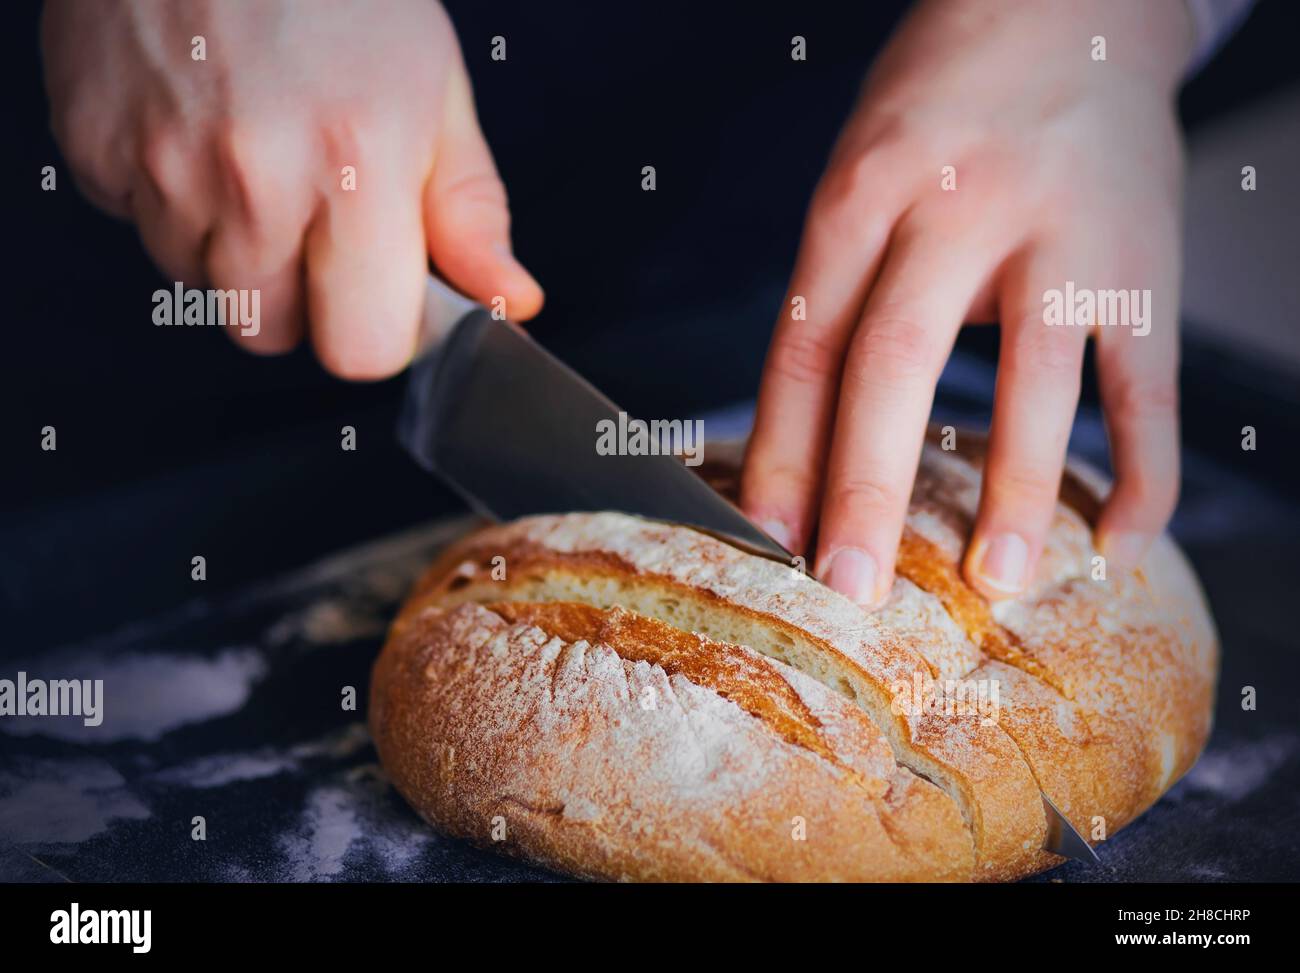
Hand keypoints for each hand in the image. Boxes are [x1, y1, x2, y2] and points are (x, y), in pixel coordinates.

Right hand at [41, 0, 542, 377]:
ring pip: (201, 286)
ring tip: (254, 154)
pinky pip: (137, 228)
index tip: (378, 289)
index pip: (362, 351)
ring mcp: (162, 164)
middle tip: (315, 213)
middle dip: (301, 295)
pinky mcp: (94, 147)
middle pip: (272, 333)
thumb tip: (510, 300)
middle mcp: (253, 177)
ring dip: (233, 247)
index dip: (374, 327)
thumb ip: (471, 214)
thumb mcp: (437, 92)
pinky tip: (197, 130)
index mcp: (356, 168)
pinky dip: (169, 199)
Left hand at [741, 0, 1192, 604]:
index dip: (781, 450)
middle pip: (896, 363)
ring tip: (994, 583)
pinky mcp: (1147, 264)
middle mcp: (960, 209)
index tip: (764, 538)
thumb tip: (796, 447)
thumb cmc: (938, 113)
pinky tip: (1119, 542)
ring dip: (1018, 495)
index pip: (807, 343)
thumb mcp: (860, 177)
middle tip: (849, 588)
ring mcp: (1064, 235)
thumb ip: (836, 294)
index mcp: (865, 191)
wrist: (1067, 6)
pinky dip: (1142, 473)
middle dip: (865, 487)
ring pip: (1037, 382)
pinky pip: (1147, 386)